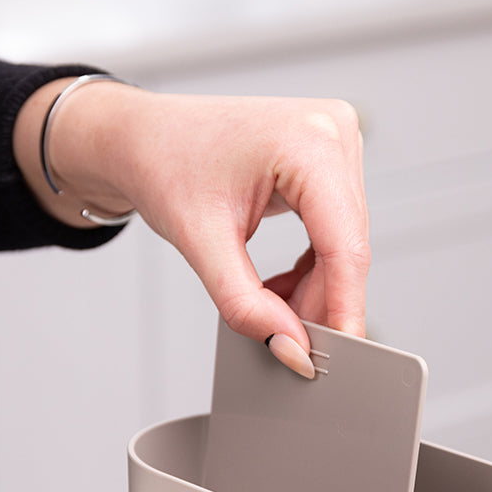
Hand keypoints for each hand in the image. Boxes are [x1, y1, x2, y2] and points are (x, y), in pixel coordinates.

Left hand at [15, 79, 369, 374]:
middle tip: (284, 342)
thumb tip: (291, 347)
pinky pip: (336, 231)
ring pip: (344, 244)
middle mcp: (332, 133)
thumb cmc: (163, 164)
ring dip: (314, 288)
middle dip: (318, 302)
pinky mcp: (329, 161)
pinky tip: (279, 285)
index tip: (332, 357)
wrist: (144, 137)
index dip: (341, 308)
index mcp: (309, 141)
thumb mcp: (200, 241)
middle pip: (347, 248)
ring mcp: (335, 144)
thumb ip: (246, 303)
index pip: (344, 245)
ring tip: (267, 305)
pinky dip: (312, 267)